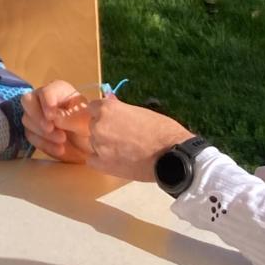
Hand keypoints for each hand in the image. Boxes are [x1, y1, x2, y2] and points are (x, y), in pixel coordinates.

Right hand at [25, 80, 91, 160]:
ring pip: (27, 120)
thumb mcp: (85, 122)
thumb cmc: (89, 127)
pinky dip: (43, 144)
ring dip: (43, 133)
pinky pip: (31, 136)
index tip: (51, 116)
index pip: (45, 91)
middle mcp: (44, 100)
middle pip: (27, 101)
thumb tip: (53, 117)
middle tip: (50, 128)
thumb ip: (70, 118)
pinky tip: (59, 149)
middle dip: (37, 116)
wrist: (89, 147)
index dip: (46, 102)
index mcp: (59, 91)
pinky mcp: (34, 131)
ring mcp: (37, 115)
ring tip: (62, 141)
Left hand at [80, 97, 196, 181]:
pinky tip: (115, 160)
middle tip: (122, 136)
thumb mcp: (140, 112)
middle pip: (93, 125)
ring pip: (94, 143)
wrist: (172, 155)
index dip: (103, 113)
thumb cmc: (162, 130)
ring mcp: (99, 146)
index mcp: (107, 109)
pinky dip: (101, 160)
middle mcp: (98, 125)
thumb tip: (110, 99)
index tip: (112, 119)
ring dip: (104, 145)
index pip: (93, 107)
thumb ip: (120, 108)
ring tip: (124, 150)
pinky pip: (92, 160)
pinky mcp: (102, 165)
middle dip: (105, 129)